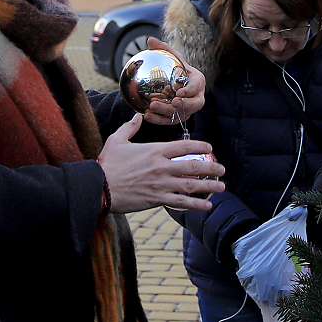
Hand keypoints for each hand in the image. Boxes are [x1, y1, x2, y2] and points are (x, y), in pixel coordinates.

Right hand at [98, 115, 225, 211]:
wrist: (99, 187)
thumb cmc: (107, 164)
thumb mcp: (117, 140)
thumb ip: (129, 127)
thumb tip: (137, 116)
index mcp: (155, 151)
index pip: (184, 146)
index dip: (200, 145)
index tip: (210, 148)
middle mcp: (161, 166)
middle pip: (193, 165)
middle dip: (211, 167)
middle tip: (222, 169)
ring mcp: (161, 184)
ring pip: (191, 185)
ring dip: (209, 186)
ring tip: (222, 187)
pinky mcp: (157, 199)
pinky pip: (180, 202)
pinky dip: (195, 205)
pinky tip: (207, 206)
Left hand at [140, 37, 205, 125]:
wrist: (177, 84)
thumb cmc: (177, 70)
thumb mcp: (172, 58)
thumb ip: (164, 49)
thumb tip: (150, 40)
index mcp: (198, 81)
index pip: (196, 87)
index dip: (189, 91)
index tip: (178, 92)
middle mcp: (197, 97)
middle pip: (194, 104)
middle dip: (183, 105)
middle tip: (172, 102)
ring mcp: (190, 109)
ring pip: (182, 115)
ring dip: (167, 113)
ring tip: (152, 108)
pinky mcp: (181, 117)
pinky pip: (171, 121)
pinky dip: (159, 120)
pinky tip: (147, 116)